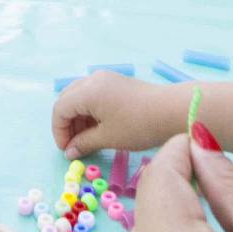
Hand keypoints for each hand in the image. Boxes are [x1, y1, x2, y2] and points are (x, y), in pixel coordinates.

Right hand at [52, 70, 180, 157]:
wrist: (173, 111)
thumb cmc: (138, 126)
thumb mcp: (108, 137)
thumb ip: (84, 143)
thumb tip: (69, 152)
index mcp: (87, 91)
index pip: (60, 109)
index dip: (59, 131)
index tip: (67, 150)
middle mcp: (93, 80)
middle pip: (68, 99)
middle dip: (67, 123)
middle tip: (74, 145)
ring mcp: (106, 79)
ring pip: (80, 97)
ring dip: (78, 118)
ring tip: (87, 139)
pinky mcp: (117, 83)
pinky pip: (94, 95)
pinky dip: (90, 111)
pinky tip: (98, 128)